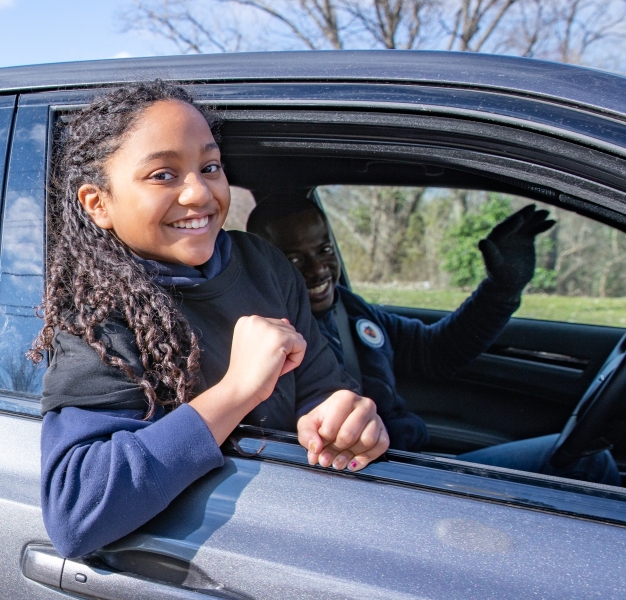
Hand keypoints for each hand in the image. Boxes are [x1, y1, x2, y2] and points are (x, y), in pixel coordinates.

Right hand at [190, 316, 305, 445]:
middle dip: (283, 350)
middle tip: (266, 364)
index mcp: (247, 320)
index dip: (273, 347)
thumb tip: (287, 321)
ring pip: (296, 337)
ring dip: (289, 356)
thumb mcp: (255, 347)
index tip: (259, 359)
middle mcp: (256, 319)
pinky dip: (295, 361)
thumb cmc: (248, 373)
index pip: (276, 326)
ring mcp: (268, 327)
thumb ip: (270, 332)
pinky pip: (301, 345)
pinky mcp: (280, 338)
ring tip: (271, 366)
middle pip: (287, 330)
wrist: (240, 389)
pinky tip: (279, 368)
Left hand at [297, 390, 388, 471]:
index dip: (322, 442)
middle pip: (349, 436)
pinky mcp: (384, 431)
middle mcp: (364, 404)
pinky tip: (353, 462)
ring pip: (367, 441)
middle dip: (335, 451)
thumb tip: (316, 448)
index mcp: (345, 398)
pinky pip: (380, 447)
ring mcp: (376, 417)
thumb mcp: (308, 424)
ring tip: (338, 461)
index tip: (319, 446)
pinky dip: (365, 458)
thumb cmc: (324, 421)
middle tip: (326, 459)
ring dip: (350, 456)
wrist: (340, 420)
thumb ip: (307, 434)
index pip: (331, 428)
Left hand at [478, 204, 555, 293]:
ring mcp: (515, 235)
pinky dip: (542, 225)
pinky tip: (552, 222)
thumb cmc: (501, 276)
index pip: (501, 229)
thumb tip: (482, 241)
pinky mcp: (526, 238)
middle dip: (524, 215)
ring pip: (526, 224)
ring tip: (546, 212)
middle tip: (533, 208)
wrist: (511, 282)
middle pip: (514, 223)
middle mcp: (504, 235)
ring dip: (535, 218)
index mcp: (493, 240)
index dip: (510, 223)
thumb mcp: (495, 266)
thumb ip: (490, 254)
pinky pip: (535, 229)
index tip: (520, 218)